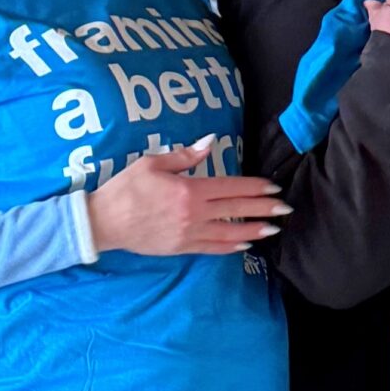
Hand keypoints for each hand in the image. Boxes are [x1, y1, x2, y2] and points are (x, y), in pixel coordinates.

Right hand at [85, 139, 286, 256]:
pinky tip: (245, 245)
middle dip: (263, 209)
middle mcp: (194, 214)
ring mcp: (189, 234)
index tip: (273, 187)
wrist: (104, 222)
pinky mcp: (181, 248)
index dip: (254, 187)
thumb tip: (210, 142)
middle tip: (285, 208)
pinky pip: (212, 248)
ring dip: (253, 231)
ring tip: (273, 229)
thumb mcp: (152, 163)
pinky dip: (230, 247)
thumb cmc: (125, 188)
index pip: (231, 187)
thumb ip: (185, 155)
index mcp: (189, 190)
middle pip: (236, 210)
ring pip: (229, 233)